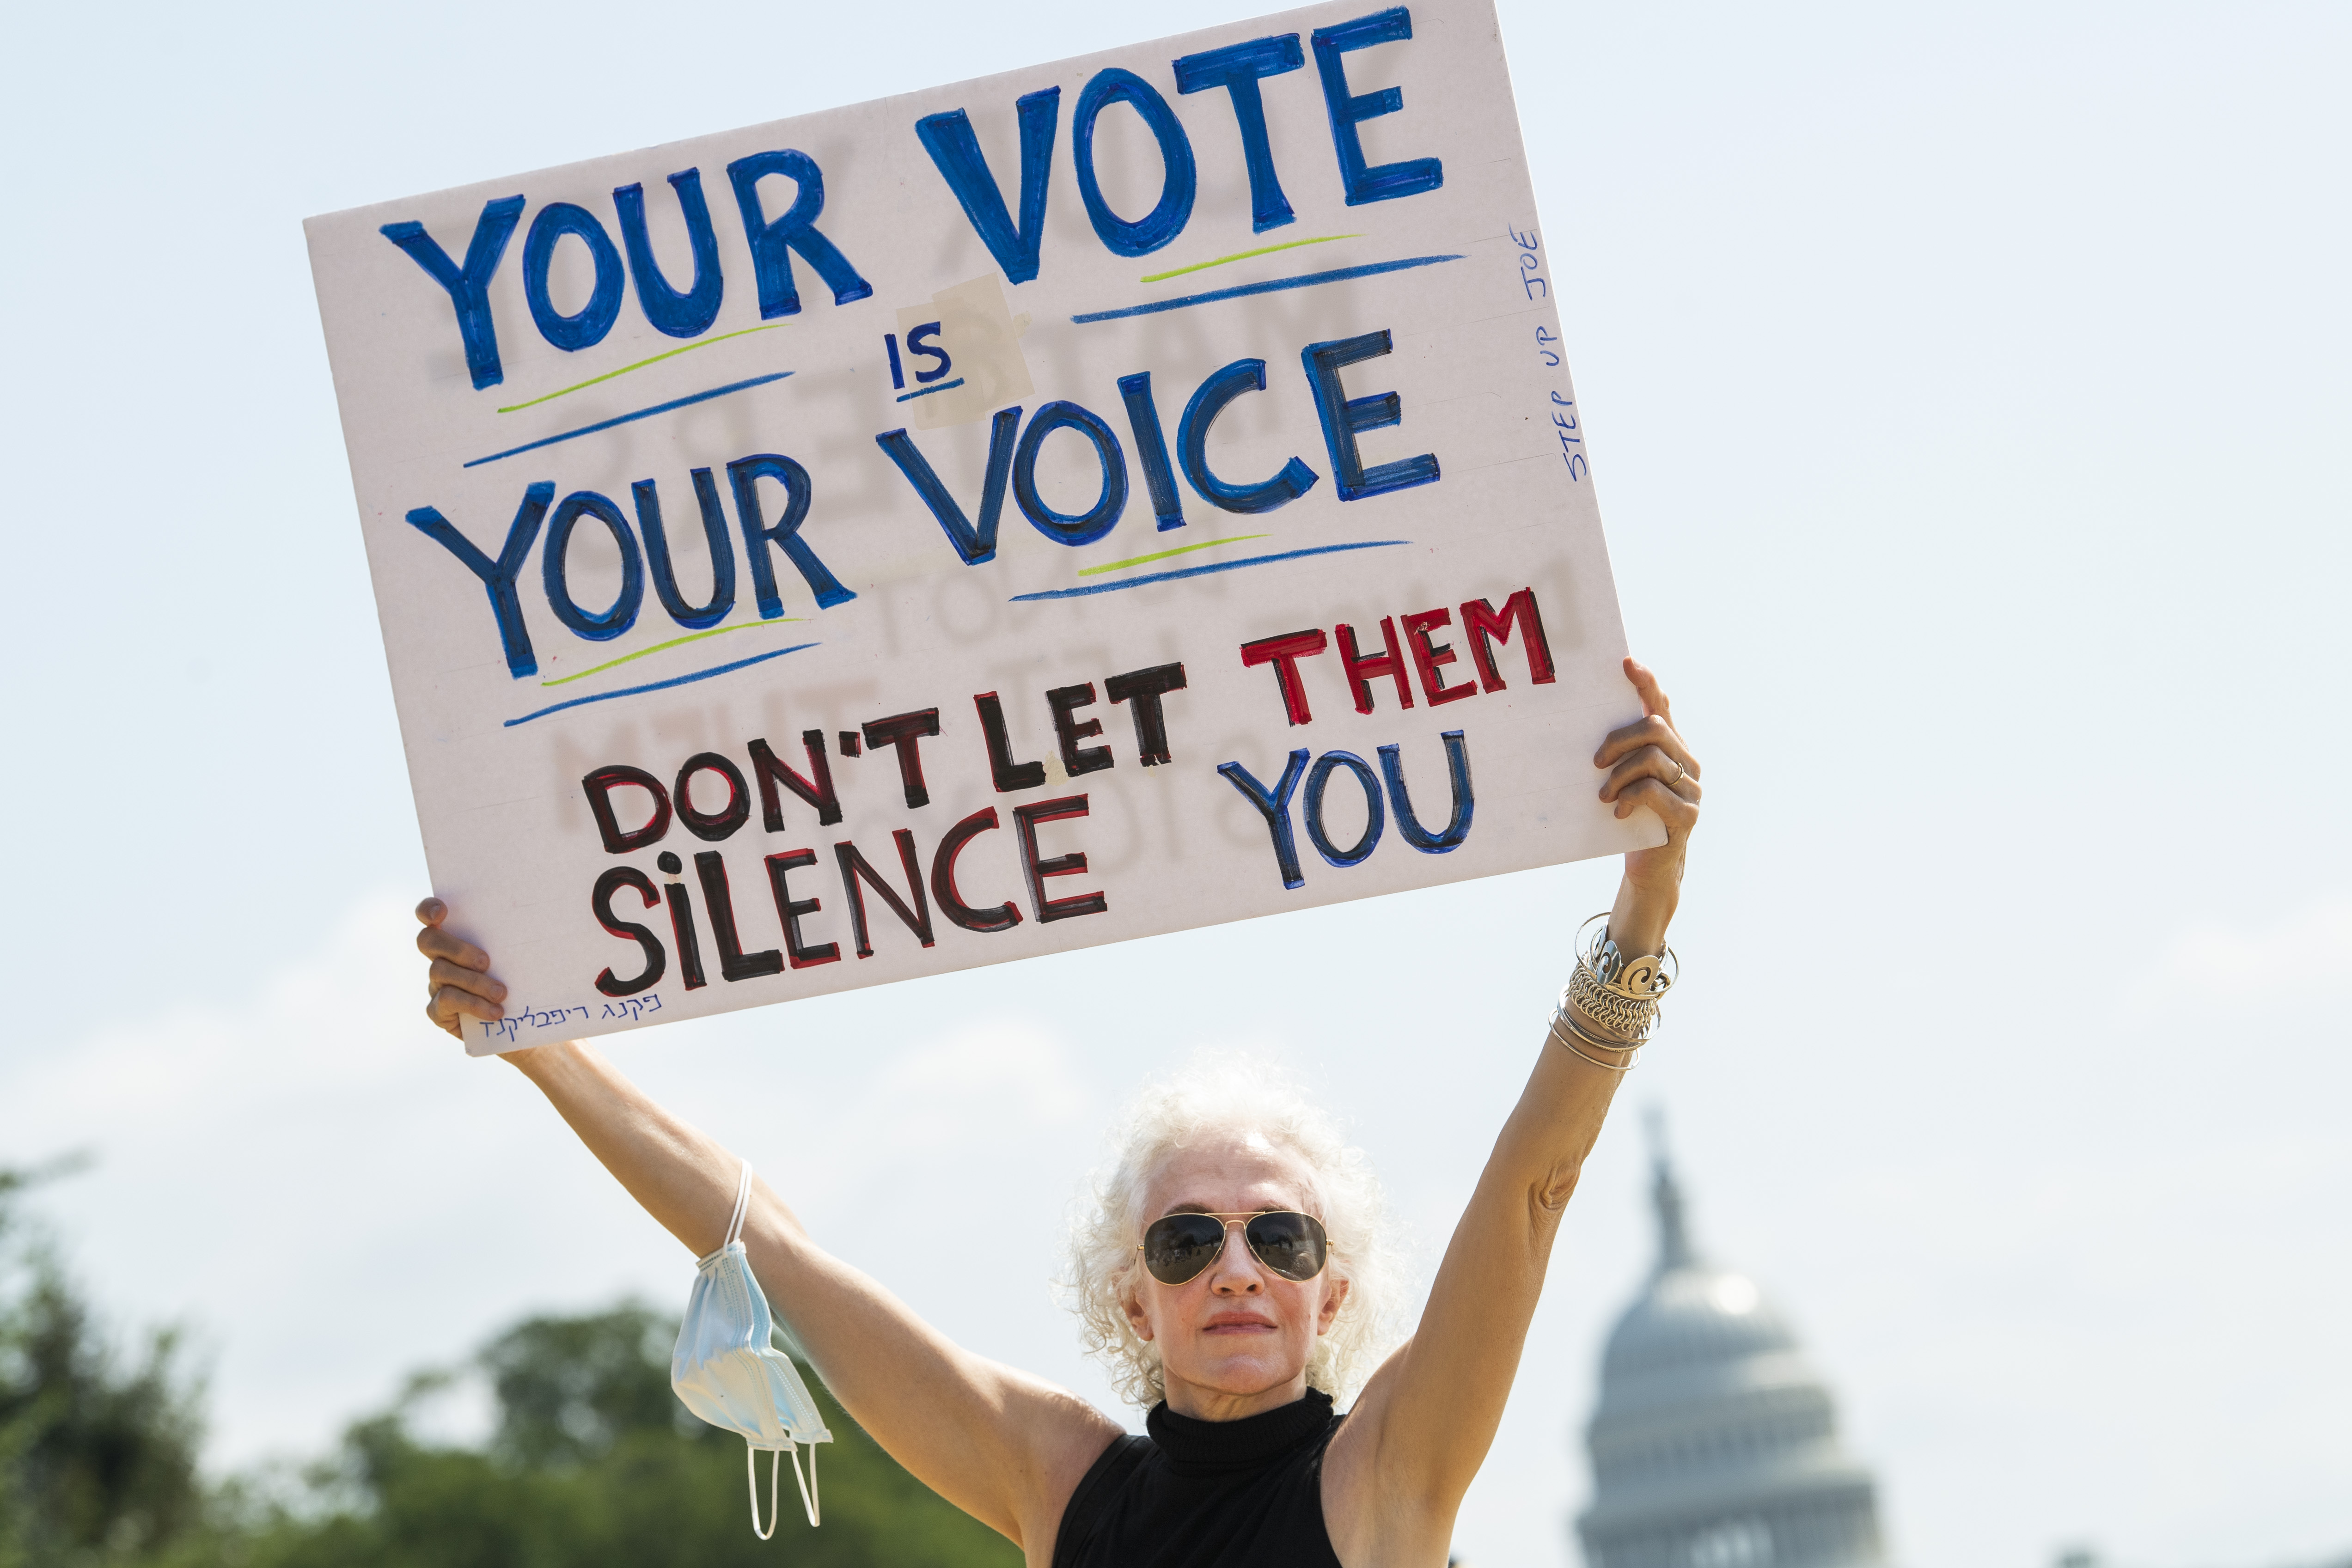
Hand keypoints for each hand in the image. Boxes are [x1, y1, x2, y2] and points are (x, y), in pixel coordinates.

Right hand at [415, 898, 507, 1039]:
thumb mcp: (518, 957)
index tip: (442, 912)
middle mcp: (440, 957)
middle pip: (428, 940)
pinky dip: (473, 1006)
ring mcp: (436, 983)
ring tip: (502, 993)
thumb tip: (540, 921)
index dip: (428, 909)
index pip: (429, 915)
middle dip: (456, 948)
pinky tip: (495, 1012)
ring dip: (474, 982)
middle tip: (486, 962)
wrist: (519, 1019)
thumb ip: (516, 939)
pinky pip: (447, 1002)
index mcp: (456, 937)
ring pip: (440, 972)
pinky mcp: (438, 1010)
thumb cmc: (519, 979)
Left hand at [1592, 658, 1699, 953]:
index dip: (1646, 683)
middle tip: (1595, 761)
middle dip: (1619, 740)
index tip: (1626, 663)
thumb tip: (1579, 728)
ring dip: (1619, 776)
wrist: (1648, 866)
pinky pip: (1655, 793)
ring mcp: (1692, 788)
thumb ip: (1615, 755)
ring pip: (1653, 760)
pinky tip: (1617, 811)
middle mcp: (1687, 762)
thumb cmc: (1629, 817)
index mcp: (1671, 747)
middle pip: (1656, 728)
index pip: (1661, 705)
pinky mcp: (1688, 815)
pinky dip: (1630, 798)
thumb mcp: (1620, 780)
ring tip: (1603, 795)